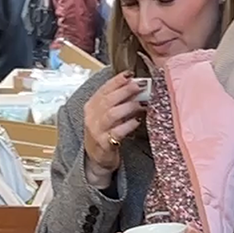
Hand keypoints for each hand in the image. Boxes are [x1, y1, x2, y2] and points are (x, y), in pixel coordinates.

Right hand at [83, 72, 144, 188]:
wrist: (96, 159)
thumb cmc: (104, 133)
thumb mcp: (106, 115)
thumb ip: (118, 101)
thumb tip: (136, 86)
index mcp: (91, 106)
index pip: (104, 89)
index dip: (117, 80)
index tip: (130, 73)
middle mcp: (92, 117)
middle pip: (108, 100)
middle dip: (125, 90)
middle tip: (141, 85)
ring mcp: (97, 131)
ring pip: (112, 114)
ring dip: (128, 107)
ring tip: (142, 103)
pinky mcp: (104, 144)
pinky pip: (117, 133)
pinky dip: (128, 125)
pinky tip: (137, 121)